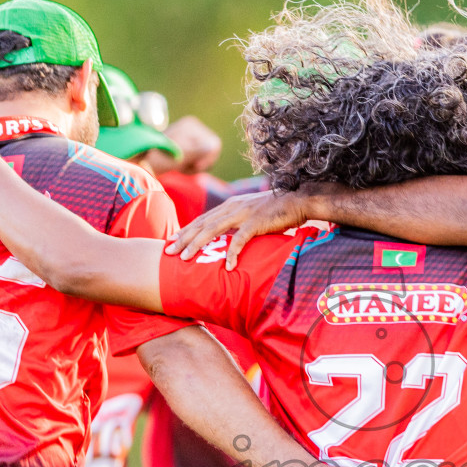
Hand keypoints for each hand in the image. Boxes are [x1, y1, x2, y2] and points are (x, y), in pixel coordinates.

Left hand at [144, 115, 222, 174]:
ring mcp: (190, 135)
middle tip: (182, 167)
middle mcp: (192, 126)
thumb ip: (196, 150)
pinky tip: (179, 167)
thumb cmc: (156, 159)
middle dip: (199, 163)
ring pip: (207, 157)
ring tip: (179, 167)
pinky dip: (191, 167)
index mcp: (191, 124)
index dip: (207, 159)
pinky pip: (201, 160)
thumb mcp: (177, 156)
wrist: (140, 161)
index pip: (215, 144)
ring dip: (194, 167)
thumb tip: (214, 146)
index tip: (193, 165)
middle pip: (212, 151)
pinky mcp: (188, 144)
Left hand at [168, 189, 311, 269]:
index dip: (186, 230)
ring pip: (213, 230)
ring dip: (197, 245)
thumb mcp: (252, 215)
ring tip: (185, 259)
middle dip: (183, 238)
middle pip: (201, 224)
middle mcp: (232, 207)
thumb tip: (230, 240)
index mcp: (230, 205)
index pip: (202, 219)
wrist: (298, 200)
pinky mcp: (257, 222)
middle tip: (168, 252)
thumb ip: (239, 224)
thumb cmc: (277, 210)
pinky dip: (232, 253)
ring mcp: (243, 213)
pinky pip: (241, 240)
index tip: (172, 241)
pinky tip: (228, 267)